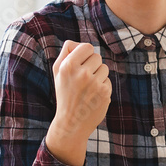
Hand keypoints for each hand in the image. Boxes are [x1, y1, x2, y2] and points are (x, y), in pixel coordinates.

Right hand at [45, 41, 111, 165]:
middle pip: (97, 56)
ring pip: (104, 68)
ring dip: (98, 76)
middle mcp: (81, 73)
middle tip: (83, 79)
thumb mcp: (58, 72)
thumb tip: (77, 43)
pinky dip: (103, 87)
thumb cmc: (65, 94)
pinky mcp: (105, 92)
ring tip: (88, 88)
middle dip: (92, 65)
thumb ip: (65, 53)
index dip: (86, 54)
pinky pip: (108, 80)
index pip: (87, 47)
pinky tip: (93, 96)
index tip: (82, 63)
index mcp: (68, 66)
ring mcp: (94, 83)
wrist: (71, 122)